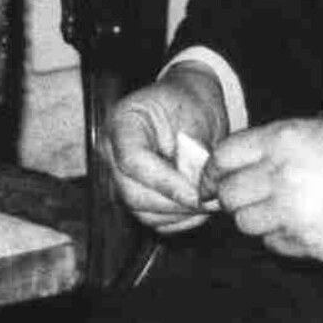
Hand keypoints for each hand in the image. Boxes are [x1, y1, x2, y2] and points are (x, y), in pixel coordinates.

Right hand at [102, 62, 228, 234]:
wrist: (189, 103)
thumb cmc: (190, 102)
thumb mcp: (196, 115)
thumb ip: (193, 150)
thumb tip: (198, 186)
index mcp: (122, 122)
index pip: (133, 160)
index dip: (165, 182)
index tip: (196, 193)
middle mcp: (113, 153)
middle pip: (134, 193)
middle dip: (175, 203)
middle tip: (208, 202)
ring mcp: (121, 177)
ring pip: (143, 211)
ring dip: (179, 214)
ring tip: (209, 204)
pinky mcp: (135, 196)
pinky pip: (153, 219)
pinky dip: (178, 220)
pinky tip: (200, 207)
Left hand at [209, 118, 322, 261]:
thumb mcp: (319, 129)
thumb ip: (276, 145)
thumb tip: (237, 166)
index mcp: (282, 139)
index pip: (224, 156)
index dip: (212, 171)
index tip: (211, 181)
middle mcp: (280, 175)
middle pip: (229, 196)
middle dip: (231, 198)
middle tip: (247, 197)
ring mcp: (292, 214)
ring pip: (247, 226)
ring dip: (256, 219)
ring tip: (281, 208)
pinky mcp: (307, 245)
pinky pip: (275, 245)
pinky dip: (280, 238)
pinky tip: (304, 224)